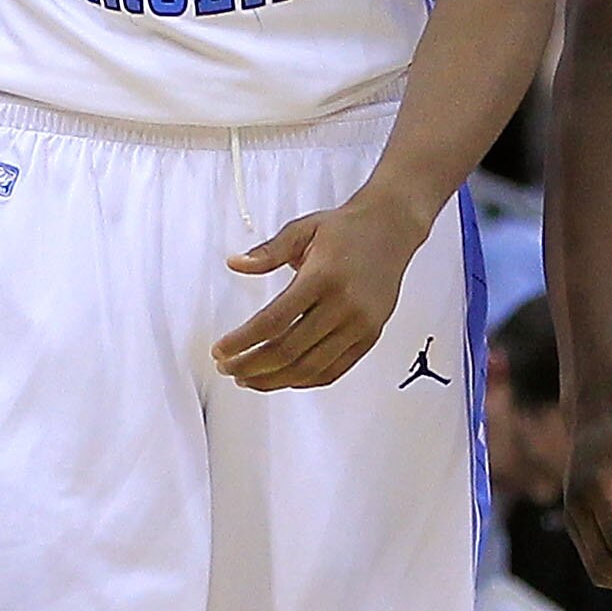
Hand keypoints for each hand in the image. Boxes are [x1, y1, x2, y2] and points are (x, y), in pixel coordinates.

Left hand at [212, 190, 426, 390]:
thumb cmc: (345, 229)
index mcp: (322, 278)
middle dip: (251, 366)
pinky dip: (304, 380)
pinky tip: (281, 379)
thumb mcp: (302, 229)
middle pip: (288, 351)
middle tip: (227, 368)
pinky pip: (333, 371)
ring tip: (247, 379)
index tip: (220, 351)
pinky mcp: (369, 337)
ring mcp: (359, 326)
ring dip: (273, 380)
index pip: (273, 321)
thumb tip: (234, 264)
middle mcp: (343, 306)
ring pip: (309, 368)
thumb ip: (267, 251)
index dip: (242, 342)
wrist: (391, 230)